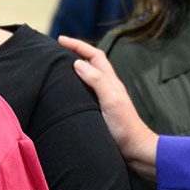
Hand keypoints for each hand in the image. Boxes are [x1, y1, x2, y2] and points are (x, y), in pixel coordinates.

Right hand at [58, 36, 158, 179]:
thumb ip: (97, 81)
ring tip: (56, 68)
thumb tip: (78, 63)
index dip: (78, 45)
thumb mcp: (111, 100)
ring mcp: (104, 99)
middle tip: (55, 51)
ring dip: (73, 69)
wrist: (135, 150)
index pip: (94, 55)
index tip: (60, 40)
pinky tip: (64, 93)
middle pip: (90, 63)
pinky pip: (84, 92)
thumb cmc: (125, 127)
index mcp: (110, 81)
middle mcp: (107, 87)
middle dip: (74, 53)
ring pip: (87, 78)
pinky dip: (73, 87)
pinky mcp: (99, 112)